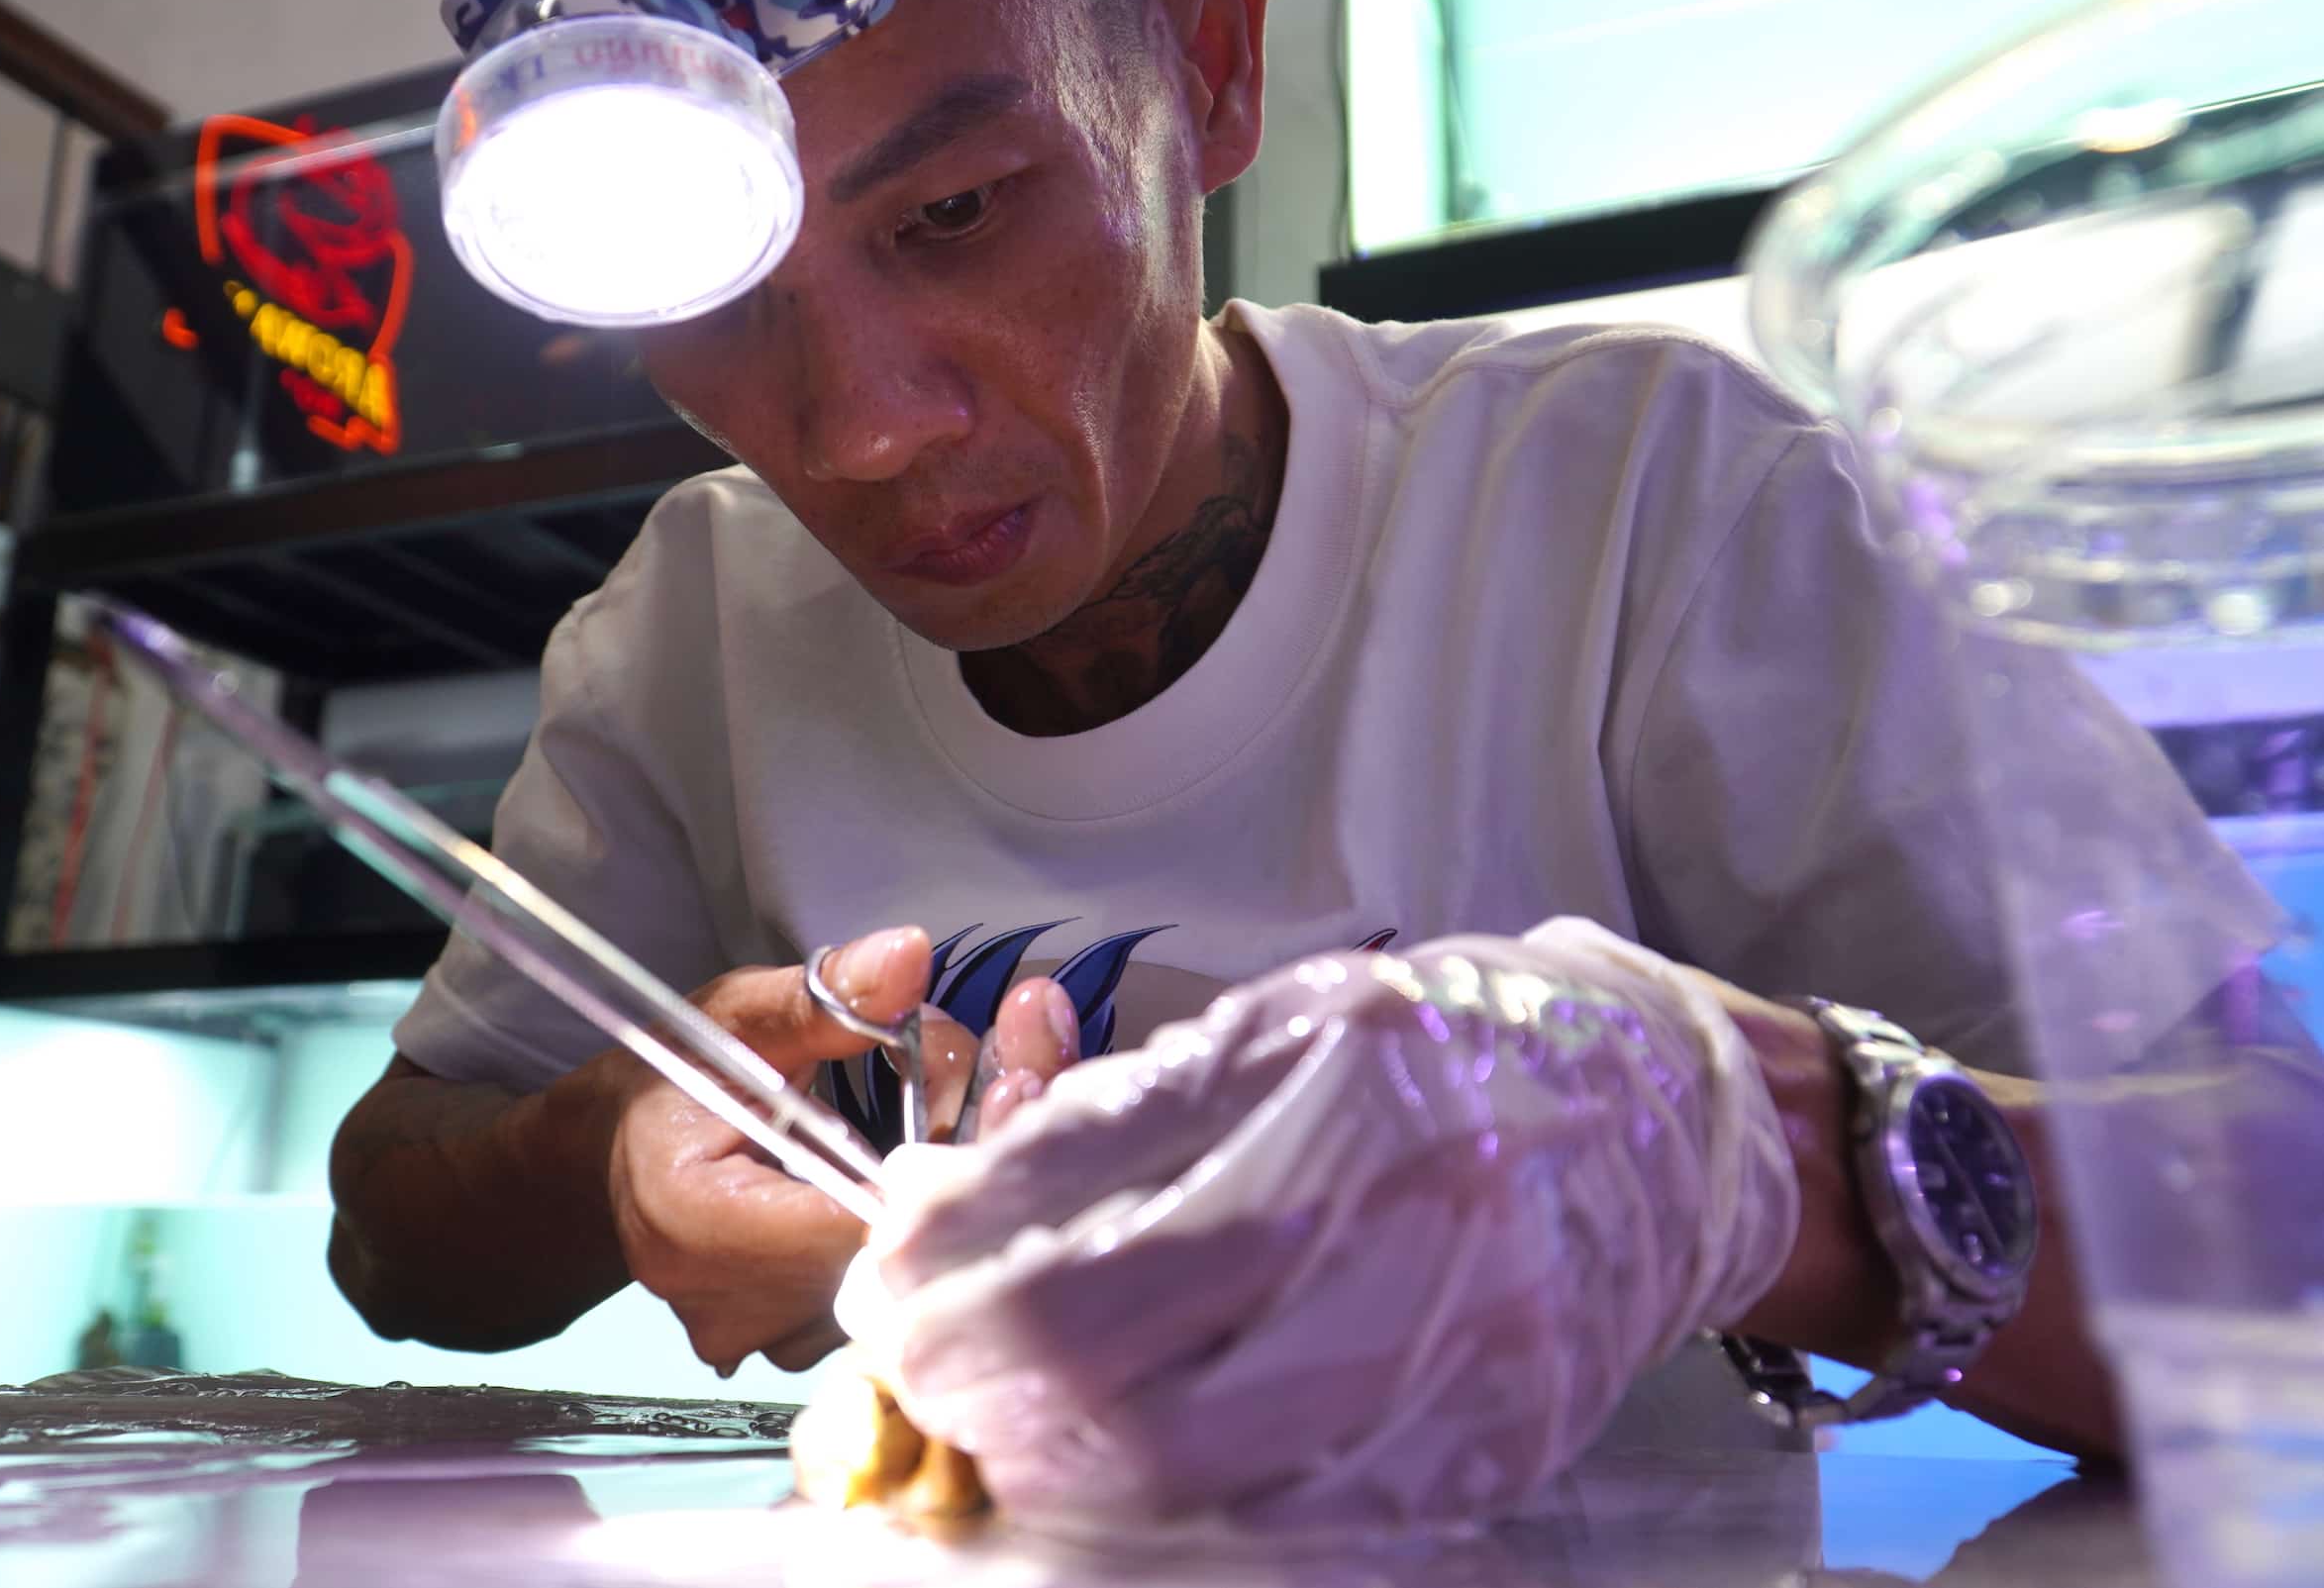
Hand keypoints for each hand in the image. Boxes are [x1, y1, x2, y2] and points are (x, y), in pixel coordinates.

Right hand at [564, 926, 1078, 1376]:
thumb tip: (908, 957)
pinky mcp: (802, 1350)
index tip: (1010, 1078)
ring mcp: (771, 1343)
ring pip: (916, 1280)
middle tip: (1030, 1064)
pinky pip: (899, 1296)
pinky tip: (963, 1157)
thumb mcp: (733, 1018)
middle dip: (982, 1155)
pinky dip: (936, 1228)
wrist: (612, 1165)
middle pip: (906, 1256)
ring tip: (1000, 1095)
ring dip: (966, 1191)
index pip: (860, 1222)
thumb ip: (821, 999)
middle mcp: (736, 1308)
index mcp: (699, 1223)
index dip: (949, 1155)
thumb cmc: (671, 1085)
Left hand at [844, 919, 1800, 1528]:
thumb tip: (946, 1210)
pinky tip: (1128, 1476)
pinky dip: (1182, 1513)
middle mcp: (1397, 1203)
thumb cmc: (1451, 1056)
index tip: (889, 1289)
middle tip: (922, 1378)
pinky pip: (1294, 1519)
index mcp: (1329, 1070)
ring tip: (1009, 1432)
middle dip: (976, 1387)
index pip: (1072, 1200)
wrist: (1660, 1118)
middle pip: (1112, 1358)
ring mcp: (1456, 1337)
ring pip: (1188, 1469)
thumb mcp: (1279, 1030)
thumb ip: (1118, 1122)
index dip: (944, 1269)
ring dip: (1059, 1466)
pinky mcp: (1491, 1438)